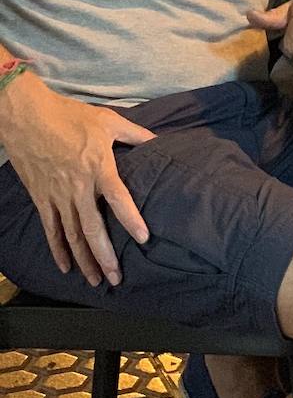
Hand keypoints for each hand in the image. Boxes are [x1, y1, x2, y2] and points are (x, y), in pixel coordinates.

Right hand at [2, 71, 153, 287]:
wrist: (28, 117)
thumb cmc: (70, 116)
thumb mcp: (109, 121)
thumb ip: (136, 134)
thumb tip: (159, 140)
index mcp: (98, 167)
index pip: (118, 199)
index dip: (131, 219)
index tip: (143, 238)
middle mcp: (78, 187)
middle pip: (92, 228)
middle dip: (105, 256)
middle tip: (116, 278)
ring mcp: (57, 195)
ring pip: (71, 235)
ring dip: (84, 260)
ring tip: (96, 281)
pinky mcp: (41, 198)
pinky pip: (50, 229)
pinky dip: (57, 250)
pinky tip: (66, 266)